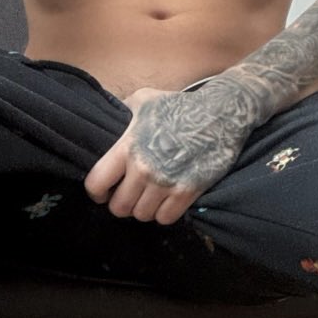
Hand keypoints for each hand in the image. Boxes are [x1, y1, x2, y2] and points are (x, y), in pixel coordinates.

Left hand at [84, 84, 252, 224]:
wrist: (221, 112)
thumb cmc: (180, 105)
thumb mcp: (144, 99)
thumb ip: (122, 110)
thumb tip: (108, 115)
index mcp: (127, 147)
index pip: (96, 184)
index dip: (96, 192)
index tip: (103, 192)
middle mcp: (144, 168)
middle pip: (119, 207)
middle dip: (122, 204)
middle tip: (130, 196)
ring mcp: (166, 182)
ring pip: (142, 215)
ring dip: (144, 209)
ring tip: (150, 197)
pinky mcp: (188, 191)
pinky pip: (166, 218)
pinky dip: (164, 214)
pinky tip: (167, 201)